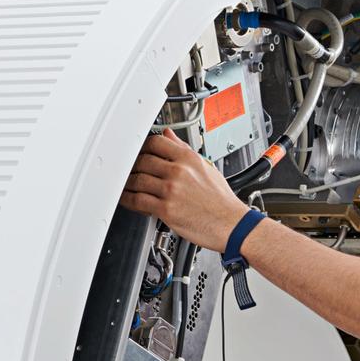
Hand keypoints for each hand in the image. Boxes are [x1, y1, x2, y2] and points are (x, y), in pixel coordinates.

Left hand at [120, 129, 251, 250]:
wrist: (232, 224)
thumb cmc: (221, 200)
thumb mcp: (206, 167)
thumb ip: (184, 150)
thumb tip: (169, 135)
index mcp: (189, 158)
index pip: (156, 142)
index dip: (143, 147)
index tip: (139, 153)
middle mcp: (179, 171)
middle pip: (143, 160)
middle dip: (133, 166)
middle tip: (130, 171)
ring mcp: (171, 190)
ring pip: (137, 180)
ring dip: (128, 184)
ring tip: (127, 186)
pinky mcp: (166, 209)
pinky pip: (138, 200)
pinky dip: (128, 200)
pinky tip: (128, 199)